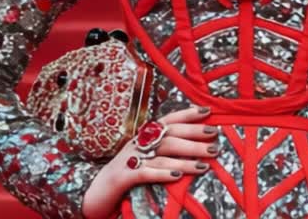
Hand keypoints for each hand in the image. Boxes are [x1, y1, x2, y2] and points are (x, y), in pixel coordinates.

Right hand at [81, 105, 217, 218]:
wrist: (92, 195)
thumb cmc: (123, 177)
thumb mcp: (142, 160)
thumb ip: (162, 153)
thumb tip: (194, 150)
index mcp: (142, 137)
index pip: (167, 121)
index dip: (187, 115)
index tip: (208, 112)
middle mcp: (136, 144)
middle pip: (168, 135)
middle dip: (193, 136)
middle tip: (215, 139)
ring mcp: (128, 160)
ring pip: (161, 154)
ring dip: (185, 158)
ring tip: (206, 163)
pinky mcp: (122, 178)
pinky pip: (144, 173)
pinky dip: (162, 173)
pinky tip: (177, 176)